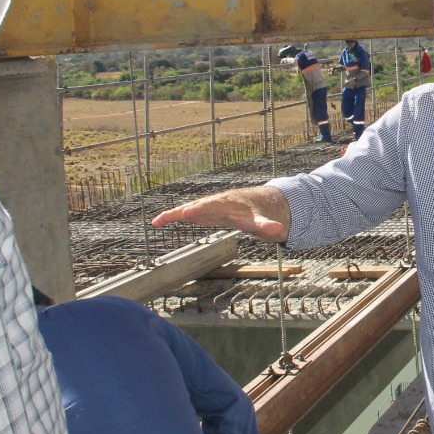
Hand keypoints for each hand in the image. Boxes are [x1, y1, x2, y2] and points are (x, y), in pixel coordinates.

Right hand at [151, 187, 288, 242]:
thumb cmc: (257, 213)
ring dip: (172, 215)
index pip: (213, 206)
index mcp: (228, 204)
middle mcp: (214, 203)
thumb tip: (277, 230)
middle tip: (168, 216)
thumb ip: (267, 226)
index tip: (189, 212)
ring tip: (156, 221)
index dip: (201, 209)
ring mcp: (207, 207)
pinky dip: (172, 217)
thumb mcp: (263, 221)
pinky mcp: (202, 213)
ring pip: (188, 209)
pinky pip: (185, 214)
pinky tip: (158, 222)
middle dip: (184, 211)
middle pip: (197, 206)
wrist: (256, 204)